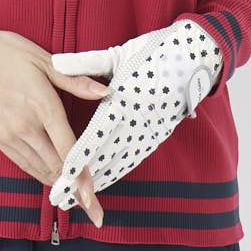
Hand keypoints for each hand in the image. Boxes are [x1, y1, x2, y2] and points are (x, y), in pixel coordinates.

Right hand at [0, 30, 112, 224]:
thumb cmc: (8, 53)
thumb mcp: (45, 60)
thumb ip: (76, 81)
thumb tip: (105, 92)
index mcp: (42, 105)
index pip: (67, 148)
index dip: (81, 174)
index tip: (92, 194)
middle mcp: (25, 126)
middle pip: (54, 166)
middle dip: (73, 185)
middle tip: (89, 198)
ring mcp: (8, 134)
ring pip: (38, 169)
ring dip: (57, 181)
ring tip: (74, 191)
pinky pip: (22, 163)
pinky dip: (38, 172)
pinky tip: (50, 175)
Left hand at [47, 20, 222, 210]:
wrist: (195, 58)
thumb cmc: (152, 52)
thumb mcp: (117, 55)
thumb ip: (84, 64)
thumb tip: (54, 62)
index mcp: (122, 103)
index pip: (94, 138)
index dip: (77, 159)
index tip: (60, 176)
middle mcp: (135, 124)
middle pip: (103, 159)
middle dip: (80, 181)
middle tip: (58, 198)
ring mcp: (149, 132)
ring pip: (119, 164)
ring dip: (97, 182)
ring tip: (76, 199)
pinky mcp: (158, 135)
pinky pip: (134, 159)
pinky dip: (118, 172)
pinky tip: (105, 181)